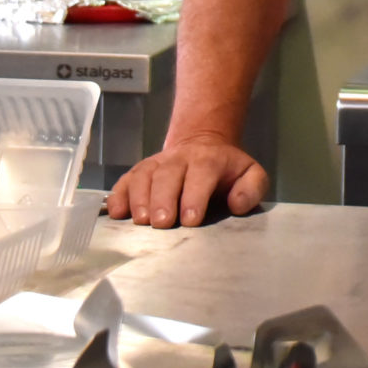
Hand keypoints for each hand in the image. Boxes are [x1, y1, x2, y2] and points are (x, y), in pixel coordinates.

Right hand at [105, 132, 269, 227]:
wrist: (203, 144)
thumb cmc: (226, 170)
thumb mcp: (250, 174)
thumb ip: (251, 188)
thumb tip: (237, 204)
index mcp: (208, 160)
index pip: (201, 175)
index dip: (194, 196)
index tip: (191, 219)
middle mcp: (179, 159)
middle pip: (167, 176)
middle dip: (163, 200)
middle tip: (162, 223)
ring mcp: (157, 163)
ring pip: (144, 176)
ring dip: (140, 198)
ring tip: (141, 221)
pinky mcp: (139, 171)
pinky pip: (126, 180)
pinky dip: (118, 195)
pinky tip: (116, 212)